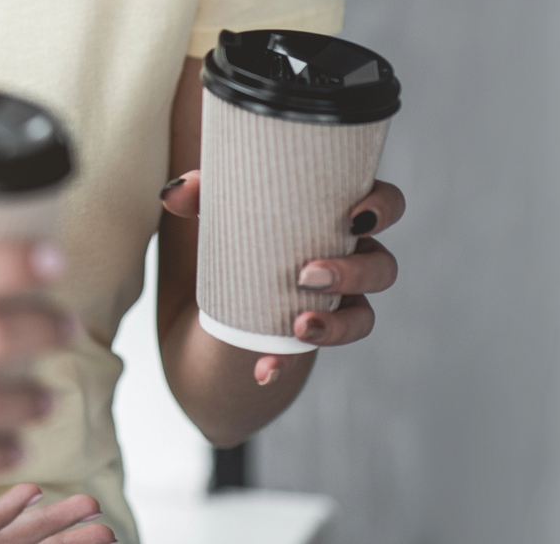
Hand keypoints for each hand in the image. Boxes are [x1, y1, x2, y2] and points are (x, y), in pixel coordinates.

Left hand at [160, 171, 405, 384]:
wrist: (219, 284)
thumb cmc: (238, 221)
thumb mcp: (219, 203)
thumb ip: (198, 190)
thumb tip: (174, 193)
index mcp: (340, 213)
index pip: (386, 204)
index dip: (382, 206)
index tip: (355, 213)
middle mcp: (352, 256)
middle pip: (382, 266)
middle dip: (353, 272)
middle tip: (307, 274)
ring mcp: (340, 299)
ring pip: (364, 315)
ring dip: (336, 324)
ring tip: (299, 327)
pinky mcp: (314, 331)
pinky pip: (316, 351)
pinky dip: (286, 361)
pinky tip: (263, 369)